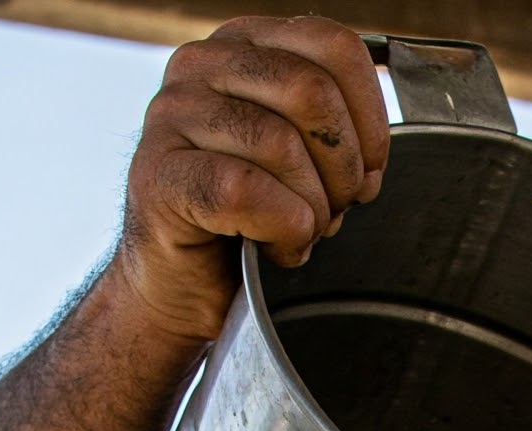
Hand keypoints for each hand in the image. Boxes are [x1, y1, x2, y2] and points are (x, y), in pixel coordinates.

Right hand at [115, 16, 389, 347]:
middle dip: (344, 169)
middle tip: (335, 211)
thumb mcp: (302, 158)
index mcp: (246, 46)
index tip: (372, 169)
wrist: (184, 284)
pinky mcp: (159, 173)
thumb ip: (333, 131)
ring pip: (282, 146)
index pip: (333, 47)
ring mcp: (173, 115)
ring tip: (301, 232)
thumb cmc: (249, 219)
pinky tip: (277, 248)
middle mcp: (203, 65)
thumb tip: (371, 161)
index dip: (370, 116)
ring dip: (312, 209)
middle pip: (313, 93)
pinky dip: (281, 231)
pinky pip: (245, 192)